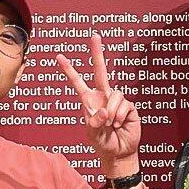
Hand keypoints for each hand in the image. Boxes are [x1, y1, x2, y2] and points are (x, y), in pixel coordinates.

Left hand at [59, 33, 140, 171]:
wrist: (118, 152)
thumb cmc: (103, 142)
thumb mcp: (93, 134)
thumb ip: (95, 122)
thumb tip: (102, 110)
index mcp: (89, 101)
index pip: (77, 82)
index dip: (69, 70)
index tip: (59, 56)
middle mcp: (103, 97)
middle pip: (101, 71)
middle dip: (97, 53)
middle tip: (95, 35)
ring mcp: (116, 100)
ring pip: (114, 95)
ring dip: (111, 112)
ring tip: (111, 124)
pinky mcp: (129, 106)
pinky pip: (124, 105)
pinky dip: (119, 116)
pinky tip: (119, 124)